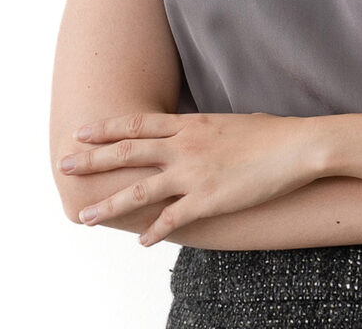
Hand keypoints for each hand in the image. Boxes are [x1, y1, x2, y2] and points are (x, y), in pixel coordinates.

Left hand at [58, 112, 319, 246]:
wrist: (297, 146)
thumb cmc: (271, 133)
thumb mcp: (231, 121)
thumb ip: (205, 129)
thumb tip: (193, 133)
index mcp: (191, 124)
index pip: (138, 124)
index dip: (107, 128)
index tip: (82, 131)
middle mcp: (185, 146)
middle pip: (128, 153)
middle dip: (92, 160)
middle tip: (63, 165)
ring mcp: (195, 173)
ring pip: (140, 191)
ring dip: (109, 205)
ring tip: (85, 216)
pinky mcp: (209, 199)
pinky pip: (173, 219)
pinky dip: (155, 231)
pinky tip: (142, 241)